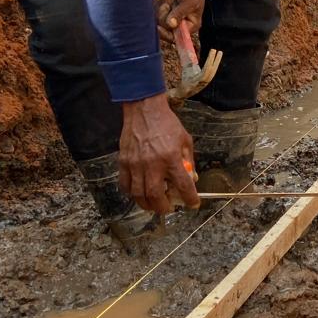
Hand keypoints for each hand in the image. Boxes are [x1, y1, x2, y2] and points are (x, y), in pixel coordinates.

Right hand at [118, 94, 199, 212]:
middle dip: (163, 207)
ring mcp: (136, 164)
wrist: (144, 109)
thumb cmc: (167, 123)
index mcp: (171, 158)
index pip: (183, 185)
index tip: (193, 204)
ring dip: (146, 204)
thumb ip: (188, 160)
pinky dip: (131, 193)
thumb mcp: (185, 140)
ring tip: (153, 204)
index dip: (190, 199)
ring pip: (138, 194)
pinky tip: (138, 192)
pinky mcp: (124, 161)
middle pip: (155, 196)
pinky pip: (124, 184)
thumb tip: (191, 178)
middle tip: (168, 208)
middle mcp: (153, 164)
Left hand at [157, 0, 206, 43]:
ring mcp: (171, 18)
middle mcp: (180, 25)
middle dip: (164, 14)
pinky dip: (159, 2)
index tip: (158, 26)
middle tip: (167, 4)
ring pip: (158, 18)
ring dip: (161, 6)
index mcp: (190, 27)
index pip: (175, 37)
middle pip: (164, 28)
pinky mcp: (165, 12)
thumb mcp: (189, 2)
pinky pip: (155, 11)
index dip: (165, 33)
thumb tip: (171, 24)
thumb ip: (180, 13)